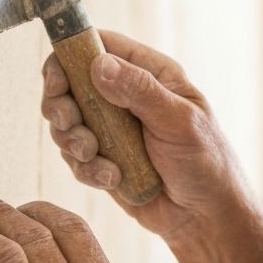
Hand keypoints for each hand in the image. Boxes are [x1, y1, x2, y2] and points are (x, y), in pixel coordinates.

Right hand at [41, 30, 251, 242]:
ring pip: (67, 122)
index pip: (99, 45)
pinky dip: (86, 169)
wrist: (206, 216)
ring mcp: (112, 129)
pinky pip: (75, 158)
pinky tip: (112, 179)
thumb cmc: (206, 161)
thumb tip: (99, 65)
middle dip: (62, 105)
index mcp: (150, 74)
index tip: (56, 81)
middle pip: (70, 83)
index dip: (69, 56)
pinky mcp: (103, 159)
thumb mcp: (179, 121)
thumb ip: (140, 91)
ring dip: (73, 140)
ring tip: (95, 155)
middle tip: (71, 122)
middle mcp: (126, 96)